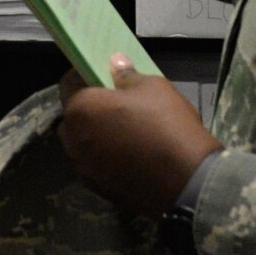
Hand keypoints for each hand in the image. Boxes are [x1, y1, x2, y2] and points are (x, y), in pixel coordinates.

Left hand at [58, 56, 222, 218]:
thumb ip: (126, 75)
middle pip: (74, 117)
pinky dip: (106, 157)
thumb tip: (115, 64)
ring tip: (123, 129)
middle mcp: (73, 141)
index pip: (68, 83)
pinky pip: (96, 166)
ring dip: (96, 134)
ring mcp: (85, 169)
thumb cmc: (166, 125)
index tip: (102, 73)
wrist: (187, 181)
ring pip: (83, 144)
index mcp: (80, 110)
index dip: (84, 74)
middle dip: (89, 107)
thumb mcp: (152, 87)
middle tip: (114, 102)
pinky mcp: (100, 190)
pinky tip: (129, 154)